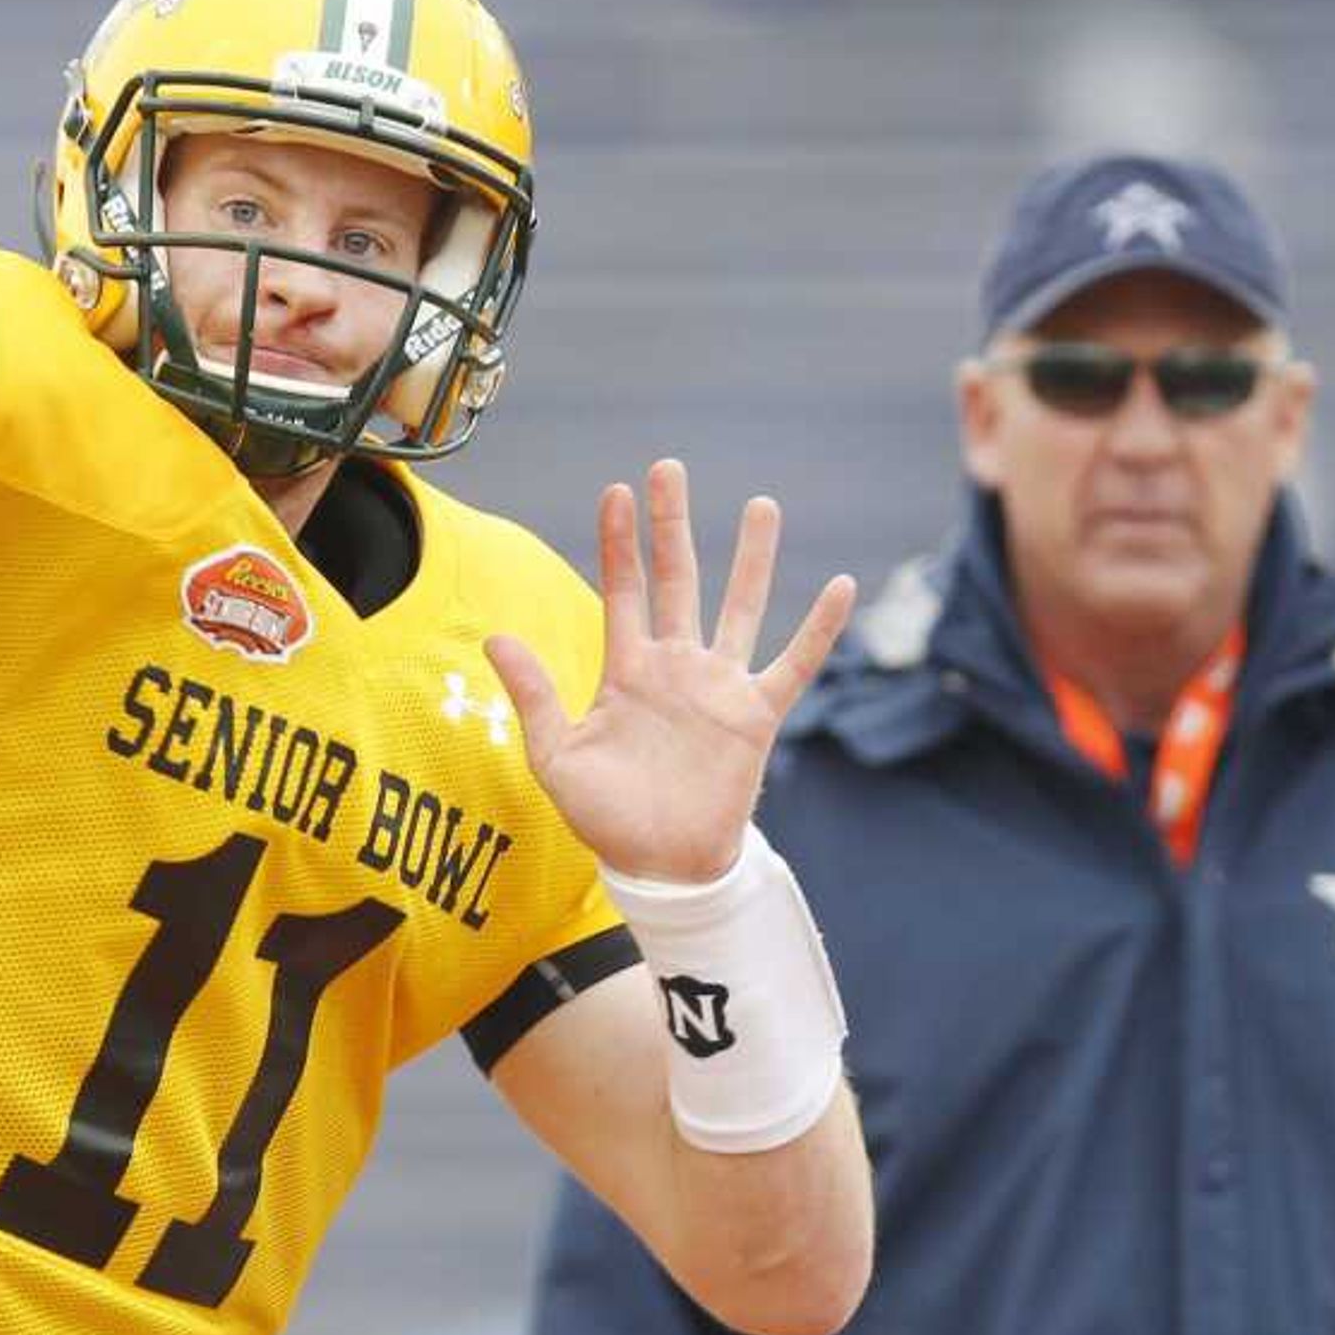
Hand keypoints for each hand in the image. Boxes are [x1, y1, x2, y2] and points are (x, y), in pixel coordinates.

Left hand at [486, 460, 855, 883]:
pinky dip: (818, 628)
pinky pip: (794, 664)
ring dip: (750, 558)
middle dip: (672, 526)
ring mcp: (719, 687)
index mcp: (627, 670)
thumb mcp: (556, 757)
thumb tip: (495, 637)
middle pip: (677, 580)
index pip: (623, 590)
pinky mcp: (756, 716)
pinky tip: (839, 586)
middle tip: (669, 468)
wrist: (661, 866)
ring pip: (739, 606)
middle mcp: (676, 667)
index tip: (616, 490)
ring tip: (760, 505)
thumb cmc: (607, 817)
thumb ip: (534, 696)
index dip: (620, 543)